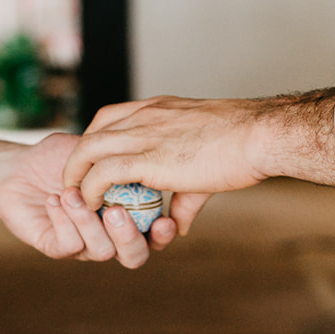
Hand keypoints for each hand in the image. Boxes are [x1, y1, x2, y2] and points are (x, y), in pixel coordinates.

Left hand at [0, 133, 173, 268]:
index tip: (165, 220)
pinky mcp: (56, 248)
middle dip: (129, 236)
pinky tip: (55, 199)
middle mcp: (108, 236)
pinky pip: (69, 245)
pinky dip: (64, 220)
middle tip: (115, 211)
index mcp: (126, 215)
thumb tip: (152, 154)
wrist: (17, 167)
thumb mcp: (96, 149)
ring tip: (72, 194)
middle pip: (134, 256)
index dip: (163, 234)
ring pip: (102, 251)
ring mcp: (83, 245)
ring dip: (89, 222)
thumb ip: (122, 155)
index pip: (154, 236)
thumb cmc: (59, 159)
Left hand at [60, 90, 334, 237]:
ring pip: (88, 151)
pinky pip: (102, 173)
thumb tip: (177, 225)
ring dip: (77, 176)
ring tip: (76, 199)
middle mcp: (144, 116)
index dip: (97, 142)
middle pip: (93, 133)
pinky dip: (91, 190)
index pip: (110, 117)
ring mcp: (143, 133)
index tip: (96, 165)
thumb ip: (184, 196)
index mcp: (158, 108)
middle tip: (77, 185)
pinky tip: (93, 205)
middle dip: (78, 160)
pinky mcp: (147, 158)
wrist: (259, 135)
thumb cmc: (243, 144)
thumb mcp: (205, 163)